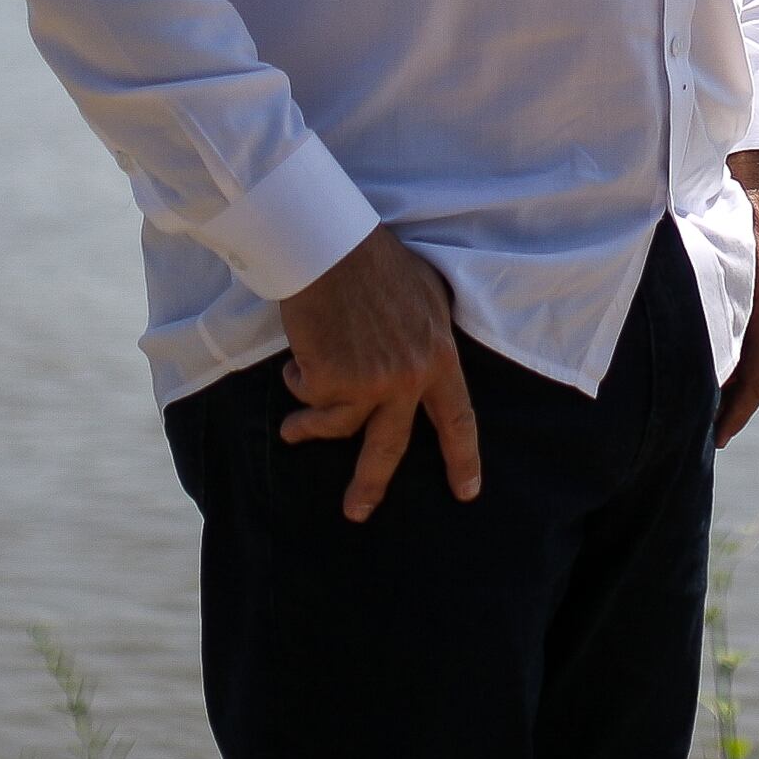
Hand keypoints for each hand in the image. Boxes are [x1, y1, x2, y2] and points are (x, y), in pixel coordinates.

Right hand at [276, 224, 481, 520]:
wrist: (330, 245)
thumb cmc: (376, 262)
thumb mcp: (427, 298)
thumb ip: (428, 340)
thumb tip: (427, 368)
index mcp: (438, 357)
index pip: (458, 418)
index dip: (463, 458)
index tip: (466, 493)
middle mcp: (406, 378)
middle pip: (389, 447)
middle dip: (370, 484)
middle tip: (357, 513)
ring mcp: (367, 381)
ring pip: (337, 426)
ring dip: (308, 429)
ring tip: (292, 430)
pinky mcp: (327, 378)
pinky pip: (307, 394)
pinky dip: (298, 380)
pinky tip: (298, 356)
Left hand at [716, 150, 758, 447]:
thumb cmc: (730, 213)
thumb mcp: (714, 256)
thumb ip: (702, 295)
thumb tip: (675, 338)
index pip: (756, 378)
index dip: (735, 412)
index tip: (716, 439)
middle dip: (737, 411)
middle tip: (709, 440)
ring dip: (742, 392)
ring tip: (712, 419)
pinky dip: (747, 370)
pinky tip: (724, 380)